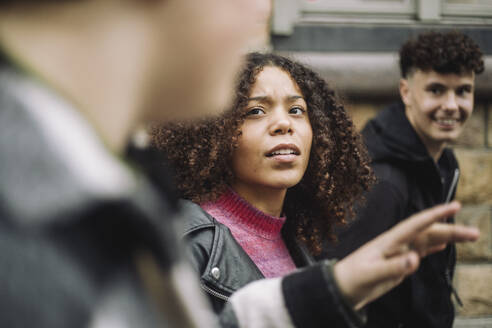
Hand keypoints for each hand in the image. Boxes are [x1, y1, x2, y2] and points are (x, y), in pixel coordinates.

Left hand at [333, 201, 478, 309]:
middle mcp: (396, 243)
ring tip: (469, 236)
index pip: (416, 224)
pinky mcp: (398, 263)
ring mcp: (398, 252)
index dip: (436, 214)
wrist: (341, 288)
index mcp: (390, 241)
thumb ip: (393, 267)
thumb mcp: (372, 275)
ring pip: (427, 241)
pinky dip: (433, 247)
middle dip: (451, 230)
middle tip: (475, 233)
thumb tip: (415, 259)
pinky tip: (442, 245)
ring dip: (447, 238)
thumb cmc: (353, 279)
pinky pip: (420, 251)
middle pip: (428, 233)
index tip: (455, 205)